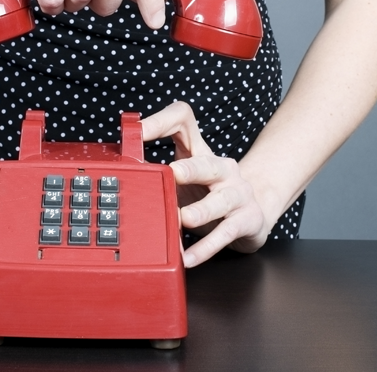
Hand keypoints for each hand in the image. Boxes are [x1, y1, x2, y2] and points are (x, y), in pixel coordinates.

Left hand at [140, 102, 270, 266]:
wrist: (253, 213)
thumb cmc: (210, 193)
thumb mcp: (185, 177)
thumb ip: (159, 171)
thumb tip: (123, 169)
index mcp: (202, 152)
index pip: (183, 120)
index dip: (161, 122)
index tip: (139, 131)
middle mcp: (223, 168)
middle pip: (208, 162)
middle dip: (190, 169)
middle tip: (173, 174)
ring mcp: (238, 193)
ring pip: (221, 201)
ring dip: (201, 211)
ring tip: (184, 219)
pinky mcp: (248, 219)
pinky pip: (226, 234)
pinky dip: (206, 247)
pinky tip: (189, 257)